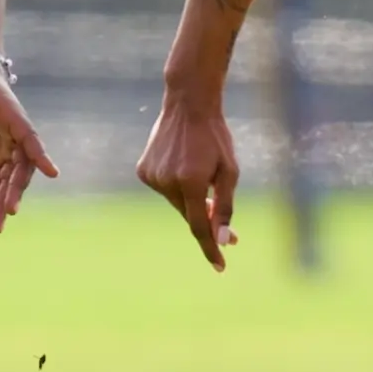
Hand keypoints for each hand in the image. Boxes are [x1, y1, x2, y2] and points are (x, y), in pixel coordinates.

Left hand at [0, 49, 58, 231]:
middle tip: (7, 215)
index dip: (40, 155)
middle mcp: (14, 132)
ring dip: (2, 201)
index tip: (52, 173)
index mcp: (11, 113)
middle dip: (14, 192)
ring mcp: (7, 142)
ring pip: (10, 178)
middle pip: (21, 167)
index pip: (29, 137)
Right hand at [136, 88, 240, 270]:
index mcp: (190, 182)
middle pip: (188, 214)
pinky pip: (164, 189)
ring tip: (198, 169)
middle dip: (205, 219)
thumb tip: (224, 239)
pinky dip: (175, 185)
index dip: (210, 248)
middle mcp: (167, 182)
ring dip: (189, 196)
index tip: (220, 267)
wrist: (188, 105)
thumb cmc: (215, 137)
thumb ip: (224, 207)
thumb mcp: (229, 171)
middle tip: (225, 225)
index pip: (199, 227)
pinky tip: (182, 163)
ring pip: (176, 201)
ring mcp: (152, 177)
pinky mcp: (143, 171)